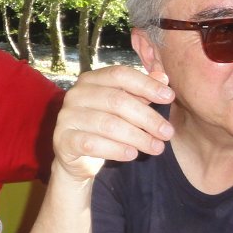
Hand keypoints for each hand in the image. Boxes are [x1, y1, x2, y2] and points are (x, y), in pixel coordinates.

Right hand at [53, 65, 174, 178]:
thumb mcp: (123, 107)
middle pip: (117, 100)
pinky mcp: (63, 140)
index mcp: (91, 80)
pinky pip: (92, 144)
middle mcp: (76, 94)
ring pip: (108, 124)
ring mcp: (67, 117)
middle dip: (147, 117)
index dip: (146, 85)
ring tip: (157, 147)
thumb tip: (163, 78)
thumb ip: (140, 93)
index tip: (169, 98)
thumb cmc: (103, 127)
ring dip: (137, 137)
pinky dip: (116, 149)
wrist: (76, 157)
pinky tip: (132, 154)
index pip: (120, 74)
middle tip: (168, 133)